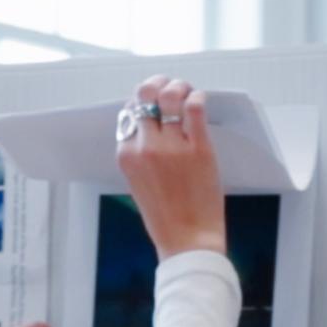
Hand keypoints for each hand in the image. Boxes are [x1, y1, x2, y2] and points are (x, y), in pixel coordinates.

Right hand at [117, 75, 225, 262]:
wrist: (187, 241)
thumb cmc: (166, 217)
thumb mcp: (139, 183)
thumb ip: (141, 154)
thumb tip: (153, 124)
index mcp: (126, 155)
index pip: (129, 111)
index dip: (144, 104)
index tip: (156, 107)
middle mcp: (145, 146)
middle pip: (145, 95)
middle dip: (158, 85)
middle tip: (172, 91)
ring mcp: (171, 146)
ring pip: (170, 95)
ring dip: (179, 87)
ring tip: (187, 93)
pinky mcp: (198, 148)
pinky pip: (195, 107)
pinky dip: (198, 98)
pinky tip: (200, 103)